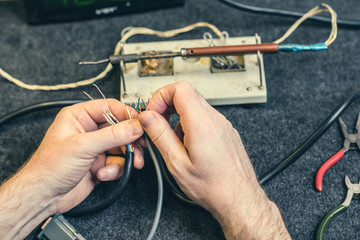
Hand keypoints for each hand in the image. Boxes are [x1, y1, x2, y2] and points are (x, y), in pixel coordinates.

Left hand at [0, 99, 144, 239]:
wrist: (43, 196)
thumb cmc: (49, 167)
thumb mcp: (83, 147)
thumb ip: (113, 135)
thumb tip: (135, 126)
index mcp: (79, 117)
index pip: (110, 108)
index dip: (127, 114)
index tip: (141, 123)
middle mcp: (88, 131)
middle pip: (120, 129)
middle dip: (130, 140)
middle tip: (139, 147)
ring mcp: (95, 148)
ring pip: (121, 147)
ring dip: (124, 158)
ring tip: (128, 164)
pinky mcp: (100, 163)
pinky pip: (117, 162)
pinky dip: (114, 170)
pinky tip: (102, 174)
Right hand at [139, 81, 289, 238]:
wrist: (239, 198)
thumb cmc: (213, 186)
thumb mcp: (177, 163)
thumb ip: (160, 135)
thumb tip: (148, 117)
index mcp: (202, 123)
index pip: (179, 88)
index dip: (160, 96)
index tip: (152, 113)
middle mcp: (215, 119)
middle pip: (186, 94)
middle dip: (166, 106)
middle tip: (157, 124)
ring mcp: (222, 124)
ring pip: (194, 106)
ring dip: (177, 117)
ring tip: (173, 141)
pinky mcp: (225, 131)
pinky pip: (203, 117)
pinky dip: (189, 124)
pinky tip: (187, 146)